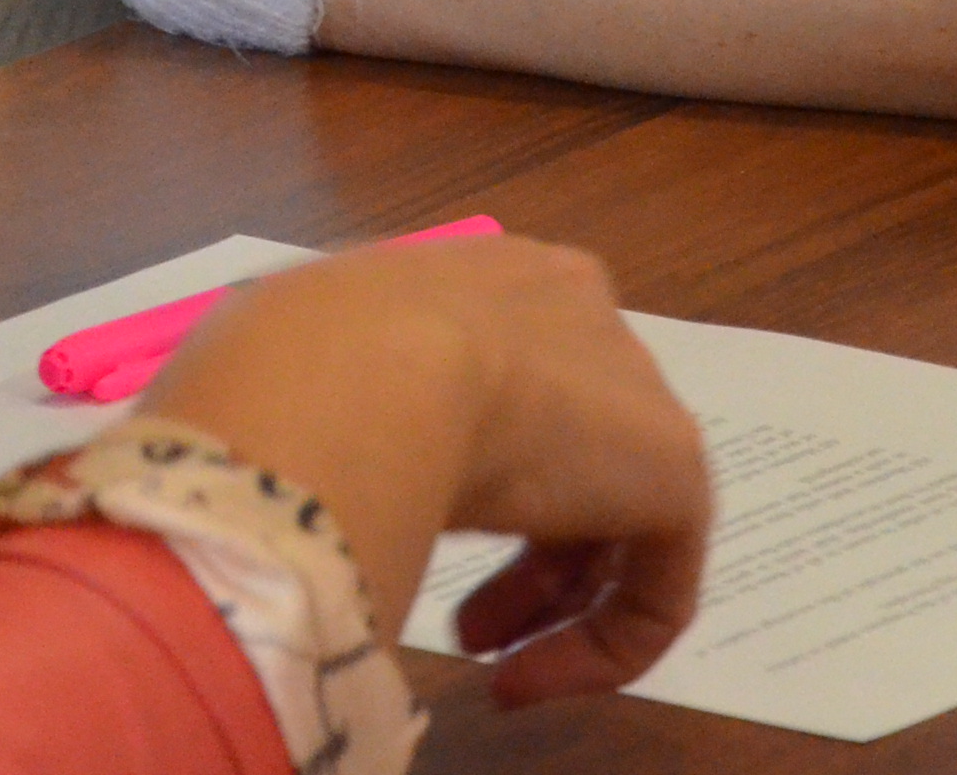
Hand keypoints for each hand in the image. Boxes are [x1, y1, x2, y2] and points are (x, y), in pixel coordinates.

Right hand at [144, 236, 714, 708]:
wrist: (363, 372)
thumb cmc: (299, 363)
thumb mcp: (292, 364)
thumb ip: (320, 402)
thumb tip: (282, 450)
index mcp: (488, 279)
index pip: (504, 376)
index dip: (462, 468)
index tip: (410, 526)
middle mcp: (572, 316)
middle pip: (563, 451)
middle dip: (515, 556)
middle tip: (460, 629)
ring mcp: (633, 390)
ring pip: (608, 521)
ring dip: (545, 605)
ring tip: (488, 667)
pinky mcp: (674, 469)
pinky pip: (653, 577)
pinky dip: (598, 644)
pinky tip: (523, 678)